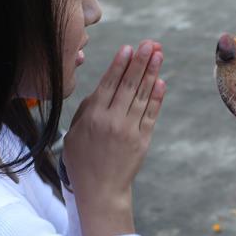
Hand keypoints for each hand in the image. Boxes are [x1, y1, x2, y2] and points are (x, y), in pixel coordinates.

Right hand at [62, 40, 166, 235]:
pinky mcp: (143, 140)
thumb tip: (102, 87)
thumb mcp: (73, 134)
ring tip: (158, 55)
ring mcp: (129, 130)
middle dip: (140, 62)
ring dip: (151, 73)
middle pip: (129, 85)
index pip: (109, 84)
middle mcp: (112, 121)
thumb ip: (87, 109)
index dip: (120, 64)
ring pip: (142, 96)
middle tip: (149, 44)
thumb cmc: (82, 161)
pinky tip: (161, 82)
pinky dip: (157, 98)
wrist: (100, 191)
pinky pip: (152, 114)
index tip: (129, 47)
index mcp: (92, 117)